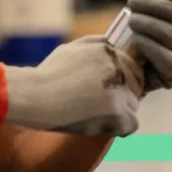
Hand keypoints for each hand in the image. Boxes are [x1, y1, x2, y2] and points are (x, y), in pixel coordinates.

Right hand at [1, 36, 144, 136]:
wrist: (35, 96)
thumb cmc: (49, 74)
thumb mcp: (72, 48)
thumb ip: (96, 45)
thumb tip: (113, 44)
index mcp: (110, 51)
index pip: (132, 66)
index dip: (120, 80)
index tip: (103, 90)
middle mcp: (120, 67)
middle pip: (136, 85)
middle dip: (123, 94)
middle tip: (98, 104)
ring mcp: (121, 89)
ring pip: (133, 104)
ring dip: (119, 111)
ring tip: (93, 114)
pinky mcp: (119, 112)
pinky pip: (131, 124)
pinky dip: (119, 128)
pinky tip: (99, 125)